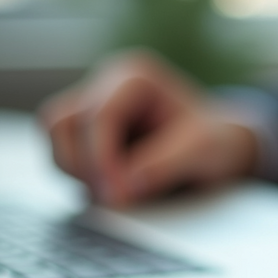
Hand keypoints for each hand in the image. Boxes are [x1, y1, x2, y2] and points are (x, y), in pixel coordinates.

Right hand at [39, 49, 258, 205]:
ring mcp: (92, 109)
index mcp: (134, 78)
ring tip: (113, 195)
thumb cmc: (214, 140)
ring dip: (74, 171)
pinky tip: (110, 191)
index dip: (101, 158)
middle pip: (62, 123)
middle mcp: (106, 86)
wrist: (222, 145)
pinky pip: (62, 154)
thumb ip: (161, 167)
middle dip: (84, 165)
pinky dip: (78, 176)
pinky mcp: (87, 135)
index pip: (98, 115)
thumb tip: (120, 190)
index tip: (117, 194)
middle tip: (115, 199)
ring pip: (54, 137)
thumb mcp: (200, 151)